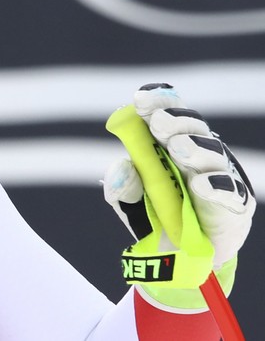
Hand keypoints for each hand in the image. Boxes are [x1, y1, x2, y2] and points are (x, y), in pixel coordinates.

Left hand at [103, 83, 255, 304]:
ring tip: (178, 147)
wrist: (180, 259)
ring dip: (196, 148)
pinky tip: (201, 184)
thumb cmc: (156, 218)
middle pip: (192, 128)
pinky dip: (216, 186)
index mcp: (170, 145)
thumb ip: (121, 186)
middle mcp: (198, 154)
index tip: (140, 98)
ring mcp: (219, 176)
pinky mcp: (235, 204)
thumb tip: (122, 168)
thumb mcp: (130, 202)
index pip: (167, 114)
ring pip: (212, 154)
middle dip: (176, 120)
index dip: (158, 102)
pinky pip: (230, 192)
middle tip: (158, 121)